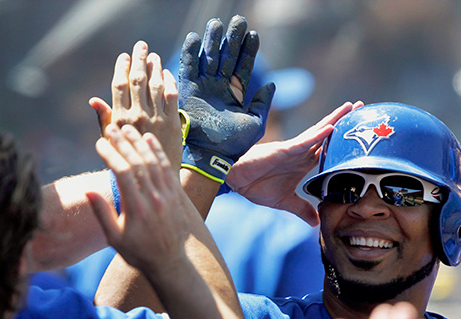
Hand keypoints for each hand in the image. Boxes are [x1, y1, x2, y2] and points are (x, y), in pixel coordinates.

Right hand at [87, 123, 187, 276]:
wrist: (168, 262)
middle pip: (139, 163)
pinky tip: (150, 140)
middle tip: (111, 128)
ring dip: (141, 143)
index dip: (110, 155)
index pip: (123, 173)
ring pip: (154, 163)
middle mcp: (154, 199)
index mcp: (137, 209)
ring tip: (128, 129)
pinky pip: (167, 169)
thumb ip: (102, 214)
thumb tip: (88, 191)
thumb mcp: (114, 238)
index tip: (99, 143)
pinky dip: (158, 153)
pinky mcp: (176, 196)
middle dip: (124, 143)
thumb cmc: (137, 252)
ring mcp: (168, 197)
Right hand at [89, 41, 182, 169]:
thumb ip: (104, 120)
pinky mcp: (173, 125)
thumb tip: (93, 100)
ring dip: (155, 67)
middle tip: (141, 45)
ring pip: (156, 86)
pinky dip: (171, 83)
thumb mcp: (111, 143)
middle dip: (139, 60)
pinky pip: (172, 97)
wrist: (154, 181)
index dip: (122, 68)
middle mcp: (137, 117)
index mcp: (119, 119)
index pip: (119, 86)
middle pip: (138, 80)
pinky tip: (168, 74)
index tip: (124, 57)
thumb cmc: (129, 163)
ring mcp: (156, 120)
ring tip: (155, 56)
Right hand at [178, 15, 274, 181]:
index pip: (243, 67)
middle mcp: (219, 87)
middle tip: (238, 21)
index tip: (254, 34)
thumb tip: (272, 84)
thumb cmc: (234, 145)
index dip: (248, 51)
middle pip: (226, 57)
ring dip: (213, 41)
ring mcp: (203, 87)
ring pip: (209, 58)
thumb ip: (263, 103)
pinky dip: (190, 53)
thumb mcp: (255, 124)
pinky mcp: (188, 90)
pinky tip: (196, 37)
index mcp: (234, 94)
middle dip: (232, 39)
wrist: (211, 155)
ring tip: (218, 24)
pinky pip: (188, 67)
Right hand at [227, 101, 362, 225]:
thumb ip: (302, 209)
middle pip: (328, 133)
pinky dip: (317, 135)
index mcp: (304, 162)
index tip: (360, 132)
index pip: (329, 148)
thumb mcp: (285, 202)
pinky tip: (330, 127)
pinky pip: (303, 141)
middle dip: (344, 120)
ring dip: (335, 120)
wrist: (235, 181)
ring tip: (351, 108)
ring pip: (319, 131)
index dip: (343, 140)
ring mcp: (293, 149)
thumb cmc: (256, 185)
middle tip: (362, 107)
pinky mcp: (283, 150)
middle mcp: (301, 152)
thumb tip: (317, 223)